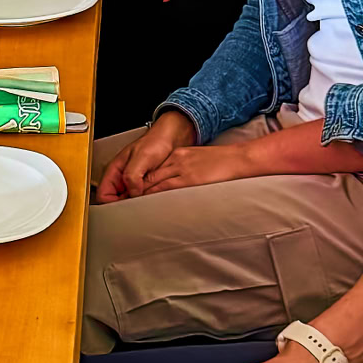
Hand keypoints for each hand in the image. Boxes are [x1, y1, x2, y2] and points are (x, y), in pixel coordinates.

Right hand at [96, 111, 196, 202]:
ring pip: (129, 202)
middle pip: (116, 201)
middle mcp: (122, 178)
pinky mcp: (145, 186)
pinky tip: (154, 198)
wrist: (172, 139)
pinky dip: (147, 201)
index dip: (110, 204)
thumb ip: (132, 176)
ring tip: (148, 201)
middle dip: (125, 207)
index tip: (123, 209)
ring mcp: (134, 183)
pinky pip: (142, 198)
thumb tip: (131, 194)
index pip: (103, 195)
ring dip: (137, 204)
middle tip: (139, 207)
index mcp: (115, 171)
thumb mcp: (142, 157)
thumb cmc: (156, 142)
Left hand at [133, 142, 253, 196]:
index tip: (130, 192)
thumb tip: (174, 187)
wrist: (239, 159)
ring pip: (155, 182)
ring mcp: (182, 170)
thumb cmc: (223, 164)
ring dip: (141, 194)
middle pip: (149, 175)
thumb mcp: (198, 163)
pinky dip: (155, 196)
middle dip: (135, 189)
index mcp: (178, 155)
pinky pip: (167, 188)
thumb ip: (184, 172)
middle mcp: (176, 161)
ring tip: (130, 206)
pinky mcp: (189, 179)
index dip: (139, 182)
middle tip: (123, 202)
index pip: (153, 169)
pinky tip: (148, 204)